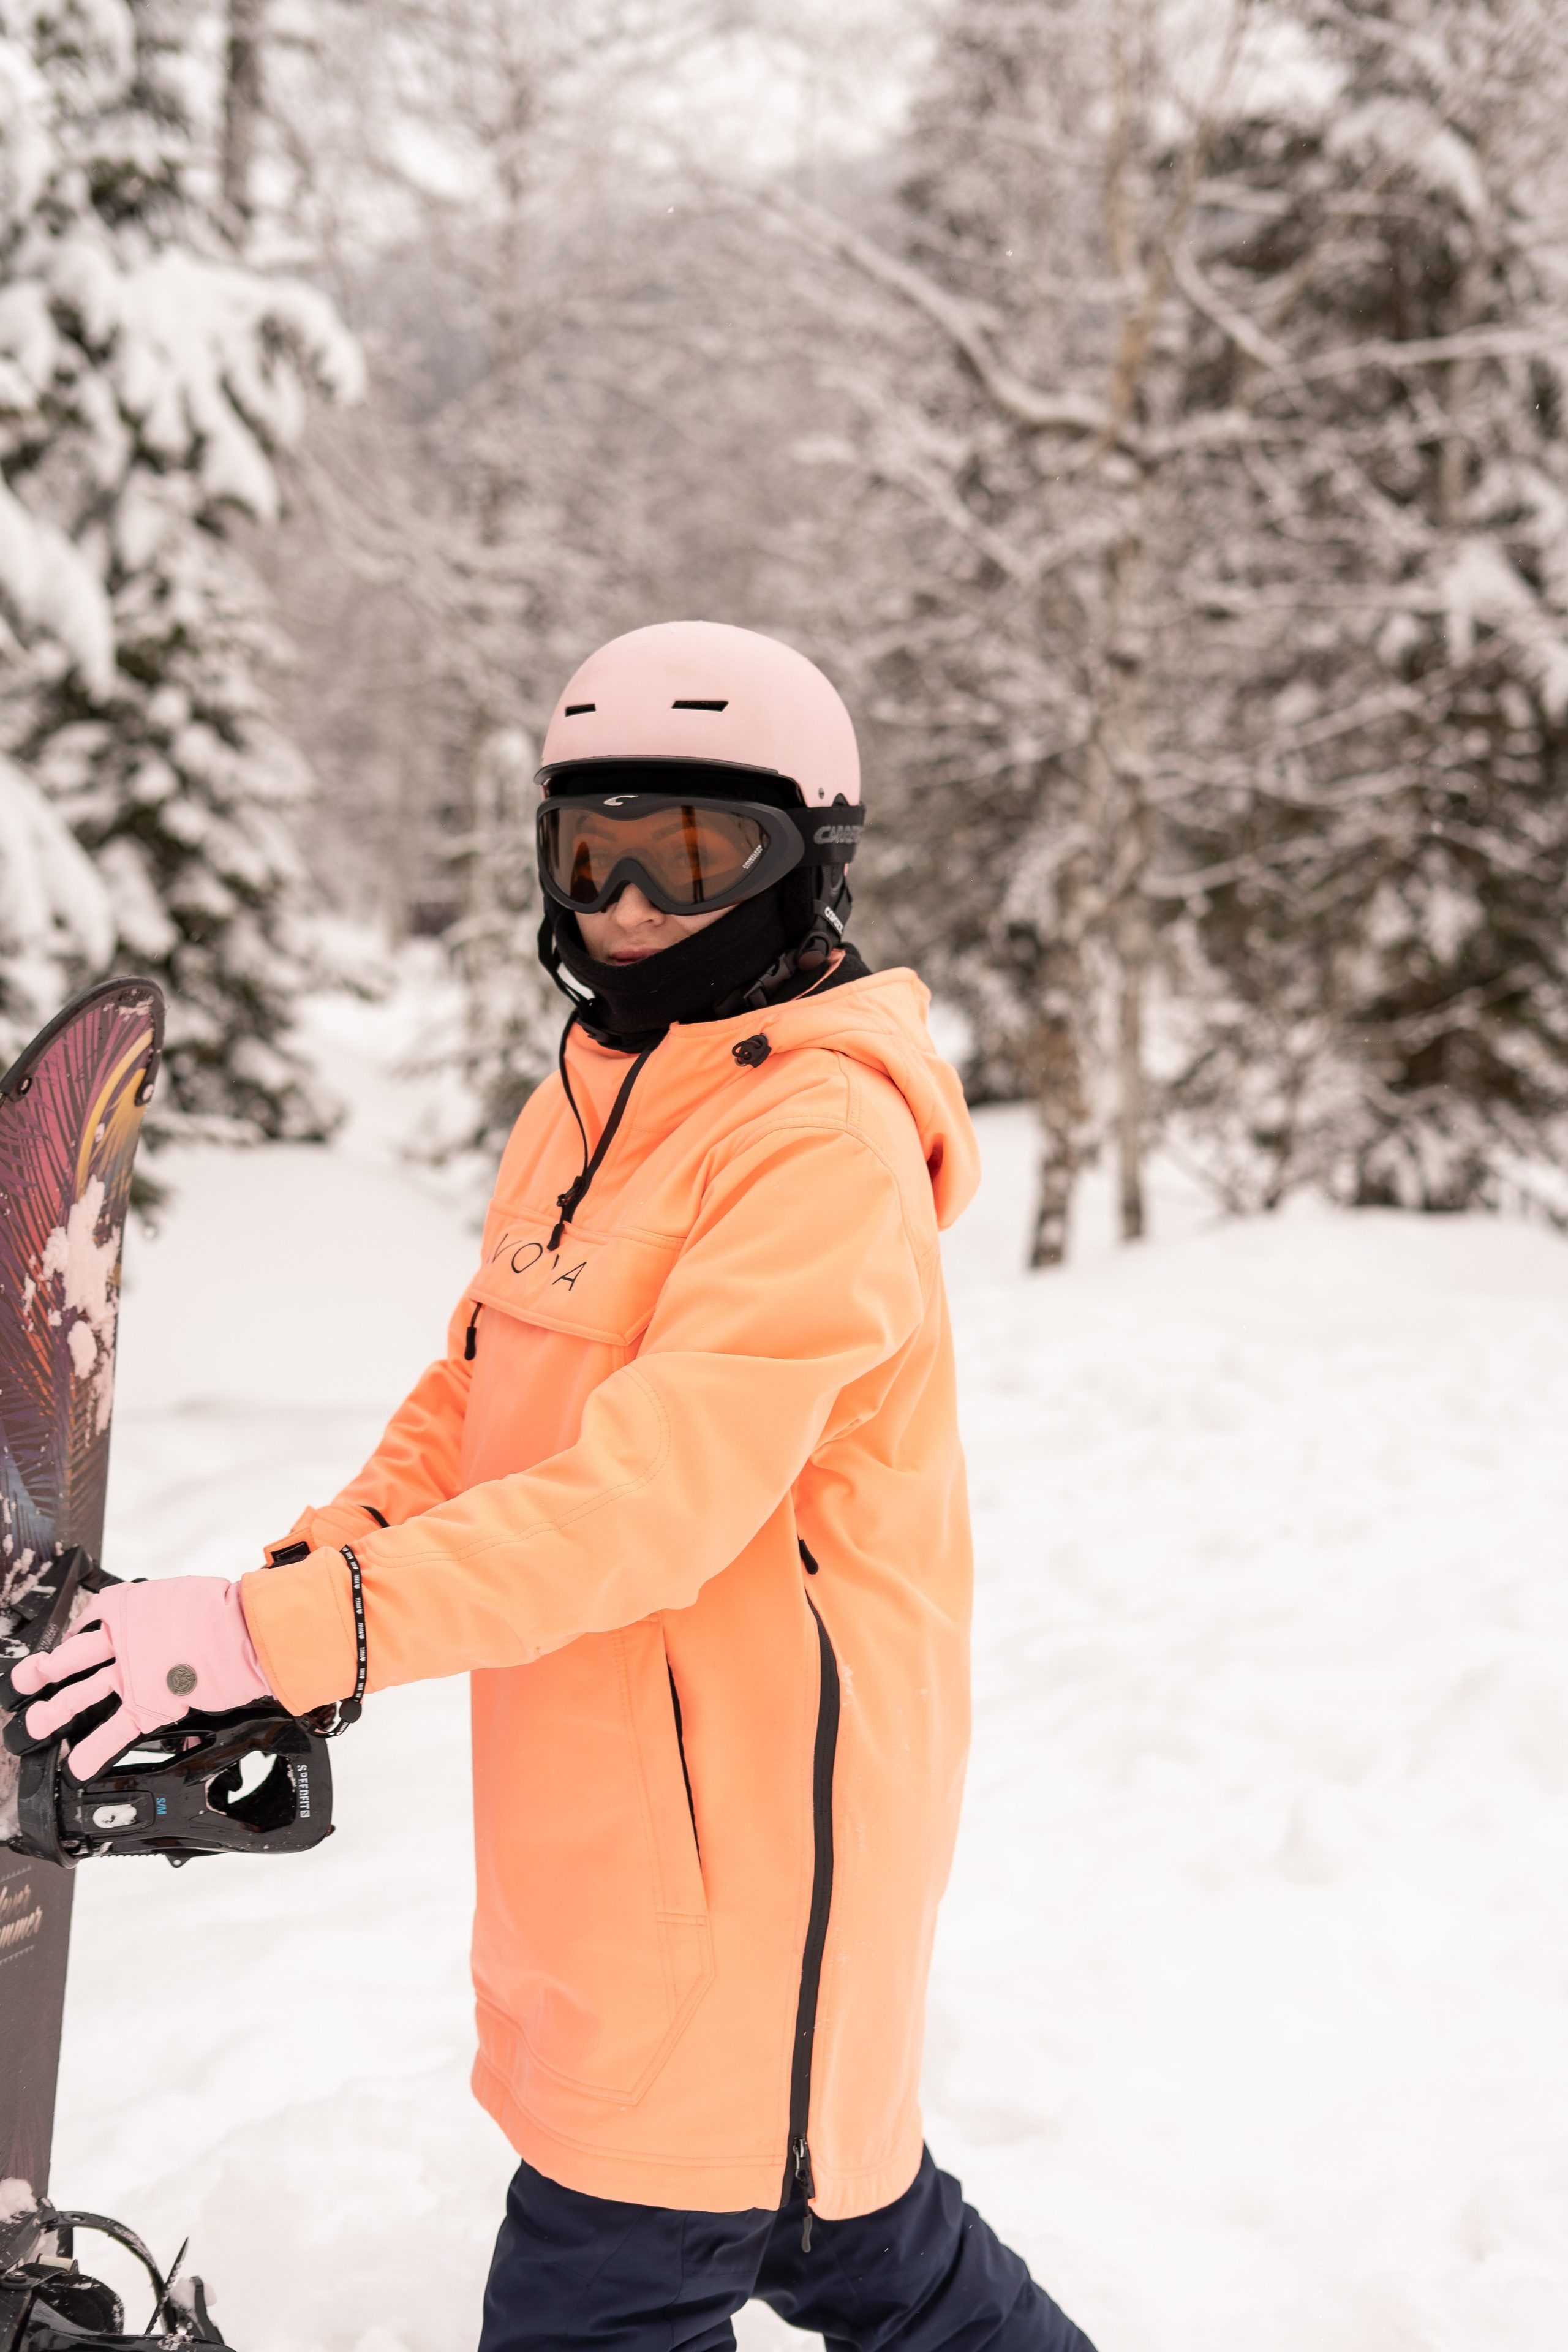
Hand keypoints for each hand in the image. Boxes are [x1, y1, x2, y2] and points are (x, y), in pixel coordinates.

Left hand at [9, 1578, 270, 1780]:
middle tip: (24, 1681)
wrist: (245, 1629)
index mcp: (130, 1606)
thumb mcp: (181, 1596)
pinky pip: (115, 1730)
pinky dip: (95, 1751)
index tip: (66, 1642)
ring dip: (52, 1713)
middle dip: (42, 1671)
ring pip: (81, 1694)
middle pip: (70, 1657)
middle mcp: (123, 1639)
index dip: (73, 1634)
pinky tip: (78, 1767)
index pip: (89, 1620)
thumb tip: (165, 1621)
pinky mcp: (148, 1703)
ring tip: (31, 1727)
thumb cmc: (224, 1610)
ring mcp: (131, 1673)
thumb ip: (163, 1613)